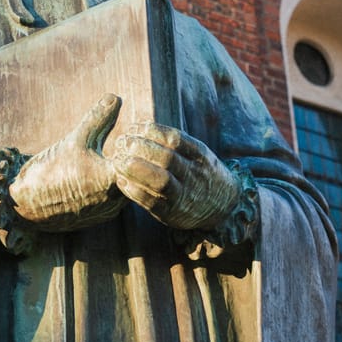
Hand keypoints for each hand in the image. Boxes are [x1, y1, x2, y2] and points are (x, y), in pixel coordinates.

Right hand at [8, 94, 125, 231]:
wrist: (25, 204)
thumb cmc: (49, 170)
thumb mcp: (75, 138)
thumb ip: (98, 118)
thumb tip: (115, 97)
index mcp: (112, 181)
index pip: (138, 159)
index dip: (134, 143)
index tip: (125, 134)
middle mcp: (114, 201)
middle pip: (136, 175)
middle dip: (130, 157)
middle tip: (121, 143)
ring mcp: (108, 212)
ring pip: (127, 188)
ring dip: (122, 172)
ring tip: (108, 158)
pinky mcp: (99, 218)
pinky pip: (116, 199)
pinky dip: (113, 185)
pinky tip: (98, 173)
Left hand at [112, 121, 238, 229]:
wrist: (223, 207)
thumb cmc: (201, 174)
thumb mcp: (198, 154)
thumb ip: (176, 143)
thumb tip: (140, 128)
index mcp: (200, 156)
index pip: (176, 139)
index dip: (153, 132)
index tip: (135, 127)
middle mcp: (194, 175)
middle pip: (168, 158)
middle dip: (141, 148)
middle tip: (122, 141)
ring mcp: (184, 196)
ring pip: (161, 181)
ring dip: (136, 169)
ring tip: (118, 160)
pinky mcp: (171, 214)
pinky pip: (152, 203)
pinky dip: (134, 191)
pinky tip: (121, 180)